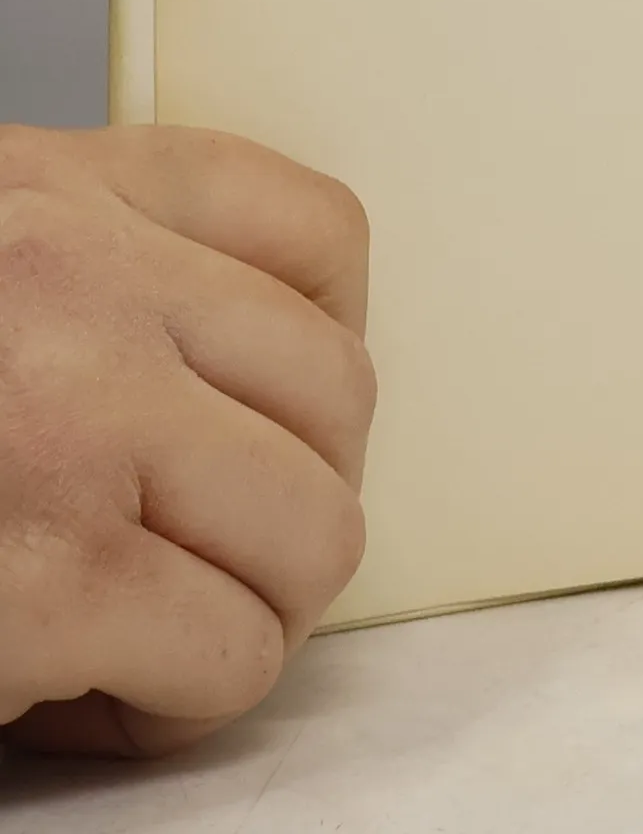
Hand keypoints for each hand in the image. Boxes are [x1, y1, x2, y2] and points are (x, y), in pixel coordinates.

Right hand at [0, 126, 373, 758]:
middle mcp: (80, 286)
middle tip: (203, 555)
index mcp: (51, 197)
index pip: (311, 230)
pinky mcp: (46, 580)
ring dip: (251, 605)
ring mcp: (72, 425)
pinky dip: (182, 703)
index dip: (324, 344)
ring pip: (315, 528)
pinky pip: (230, 652)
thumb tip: (224, 371)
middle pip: (339, 394)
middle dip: (286, 499)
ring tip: (156, 630)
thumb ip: (77, 287)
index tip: (278, 419)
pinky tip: (93, 698)